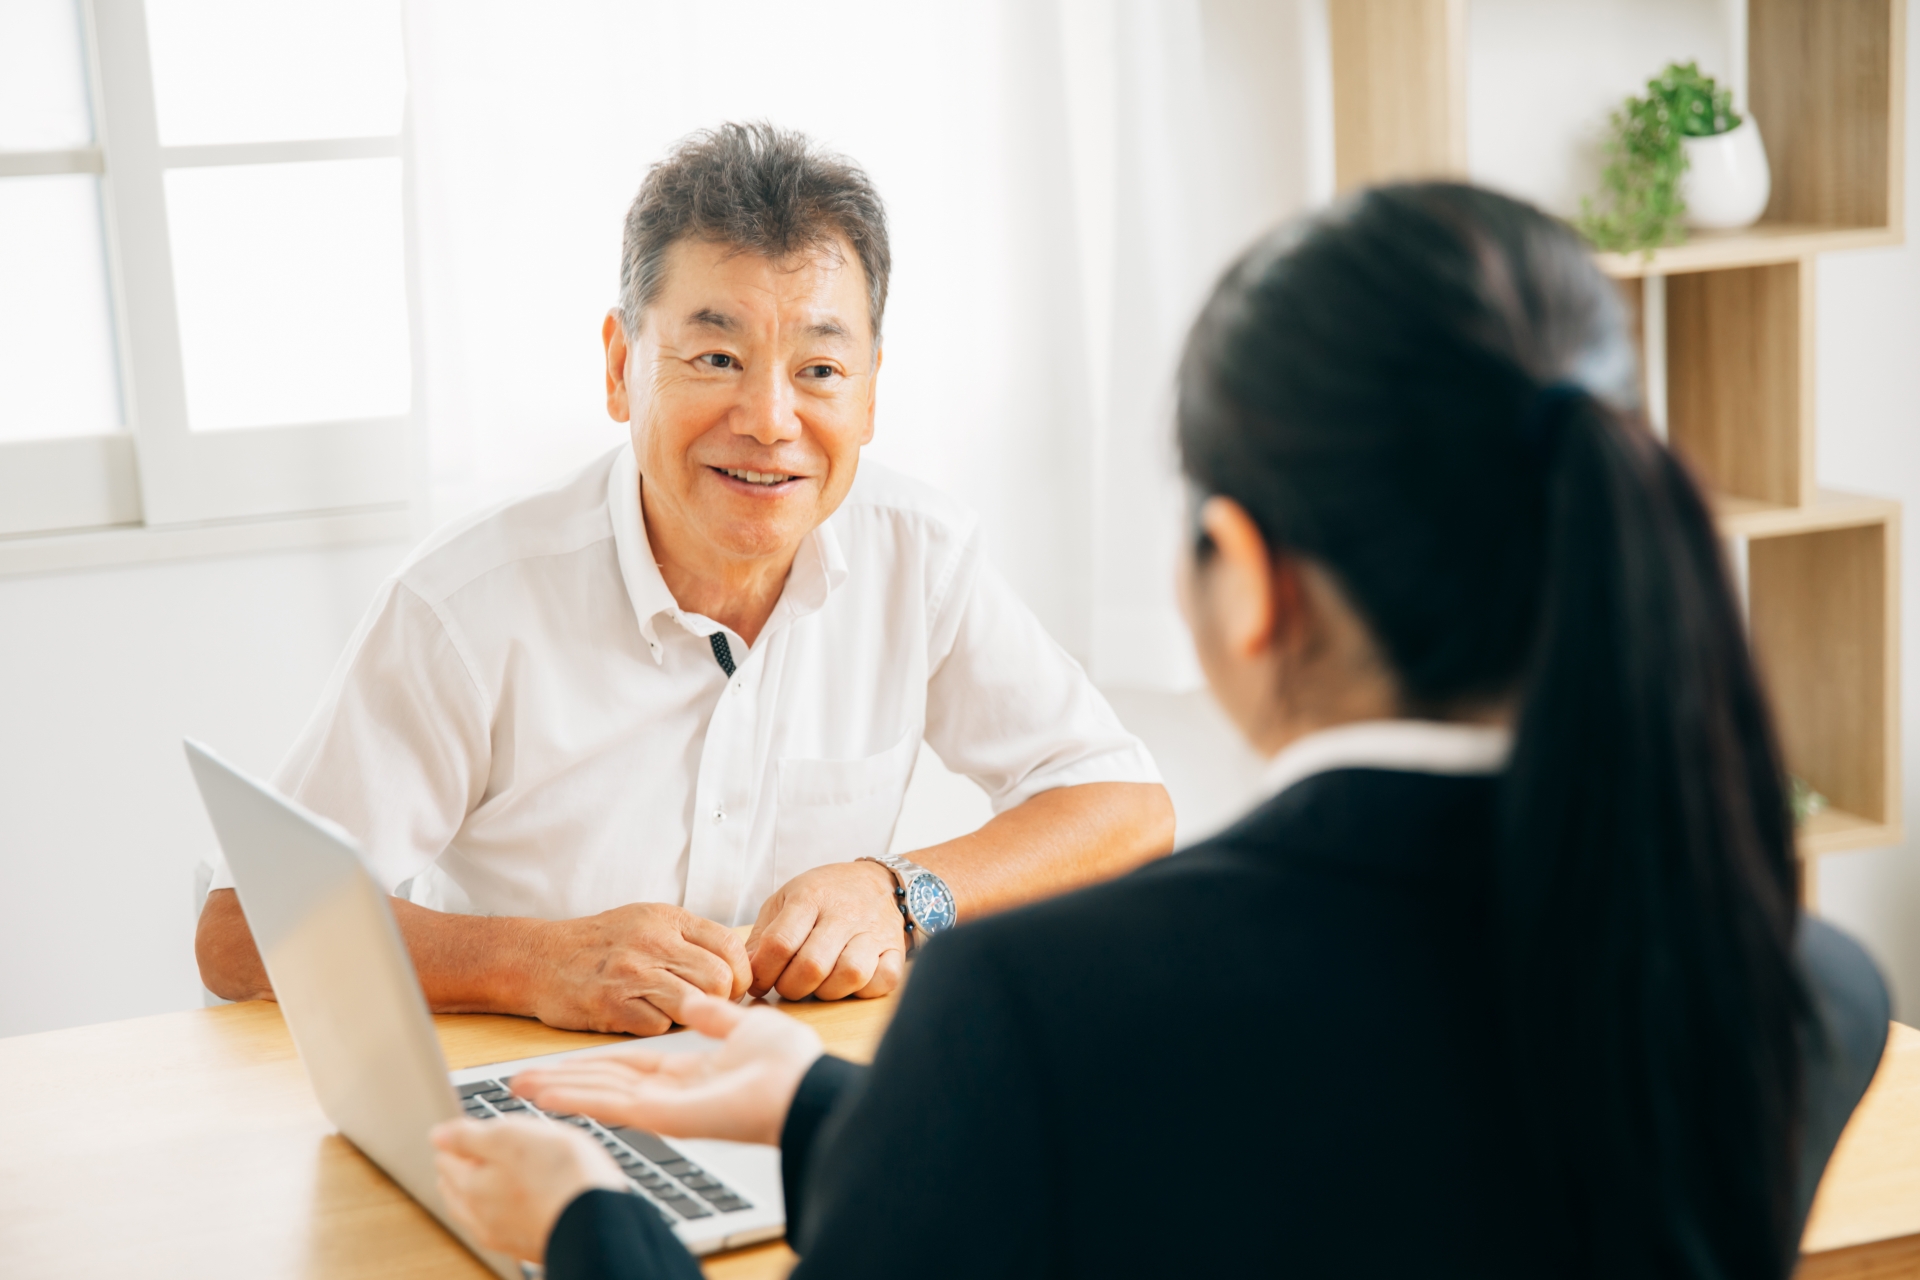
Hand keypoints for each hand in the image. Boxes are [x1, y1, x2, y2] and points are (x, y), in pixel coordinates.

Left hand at [431, 1116, 626, 1263]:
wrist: (601, 1222)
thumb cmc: (562, 1176)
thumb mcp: (511, 1136)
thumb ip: (469, 1136)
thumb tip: (438, 1135)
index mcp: (470, 1187)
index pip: (445, 1157)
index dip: (462, 1136)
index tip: (481, 1128)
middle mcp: (480, 1217)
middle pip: (458, 1187)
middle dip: (468, 1166)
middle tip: (491, 1146)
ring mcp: (504, 1236)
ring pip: (480, 1208)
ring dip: (487, 1189)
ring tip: (509, 1171)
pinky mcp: (529, 1245)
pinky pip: (506, 1223)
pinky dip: (509, 1208)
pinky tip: (528, 1198)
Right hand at [511, 993, 823, 1146]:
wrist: (802, 1084)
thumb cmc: (786, 1057)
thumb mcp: (744, 1020)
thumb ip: (715, 1015)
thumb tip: (696, 1001)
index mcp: (689, 1070)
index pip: (632, 1065)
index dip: (596, 1064)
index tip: (568, 1058)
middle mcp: (672, 1090)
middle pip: (608, 1084)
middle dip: (565, 1083)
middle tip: (523, 1081)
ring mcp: (666, 1104)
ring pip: (603, 1095)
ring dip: (561, 1092)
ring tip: (522, 1088)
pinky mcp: (666, 1115)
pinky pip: (614, 1105)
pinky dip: (577, 1100)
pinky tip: (546, 1095)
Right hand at [523, 903, 750, 1035]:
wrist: (539, 959)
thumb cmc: (601, 944)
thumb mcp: (647, 921)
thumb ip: (689, 937)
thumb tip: (736, 965)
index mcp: (666, 919)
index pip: (729, 946)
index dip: (740, 973)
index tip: (733, 987)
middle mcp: (652, 943)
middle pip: (718, 979)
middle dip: (721, 1000)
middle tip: (709, 1006)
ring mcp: (631, 974)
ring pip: (694, 1004)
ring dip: (692, 1015)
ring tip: (677, 1011)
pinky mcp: (612, 1005)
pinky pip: (659, 1026)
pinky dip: (658, 1028)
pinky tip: (645, 1018)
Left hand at [745, 861, 907, 999]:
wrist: (880, 881)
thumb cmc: (826, 894)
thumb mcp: (786, 900)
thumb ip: (764, 936)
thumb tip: (749, 974)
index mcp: (810, 898)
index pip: (780, 943)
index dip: (763, 972)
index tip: (760, 982)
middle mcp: (844, 914)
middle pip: (812, 966)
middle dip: (791, 987)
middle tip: (788, 983)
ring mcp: (873, 932)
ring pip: (850, 975)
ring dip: (827, 991)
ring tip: (819, 983)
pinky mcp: (896, 949)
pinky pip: (884, 980)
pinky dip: (865, 989)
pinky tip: (849, 982)